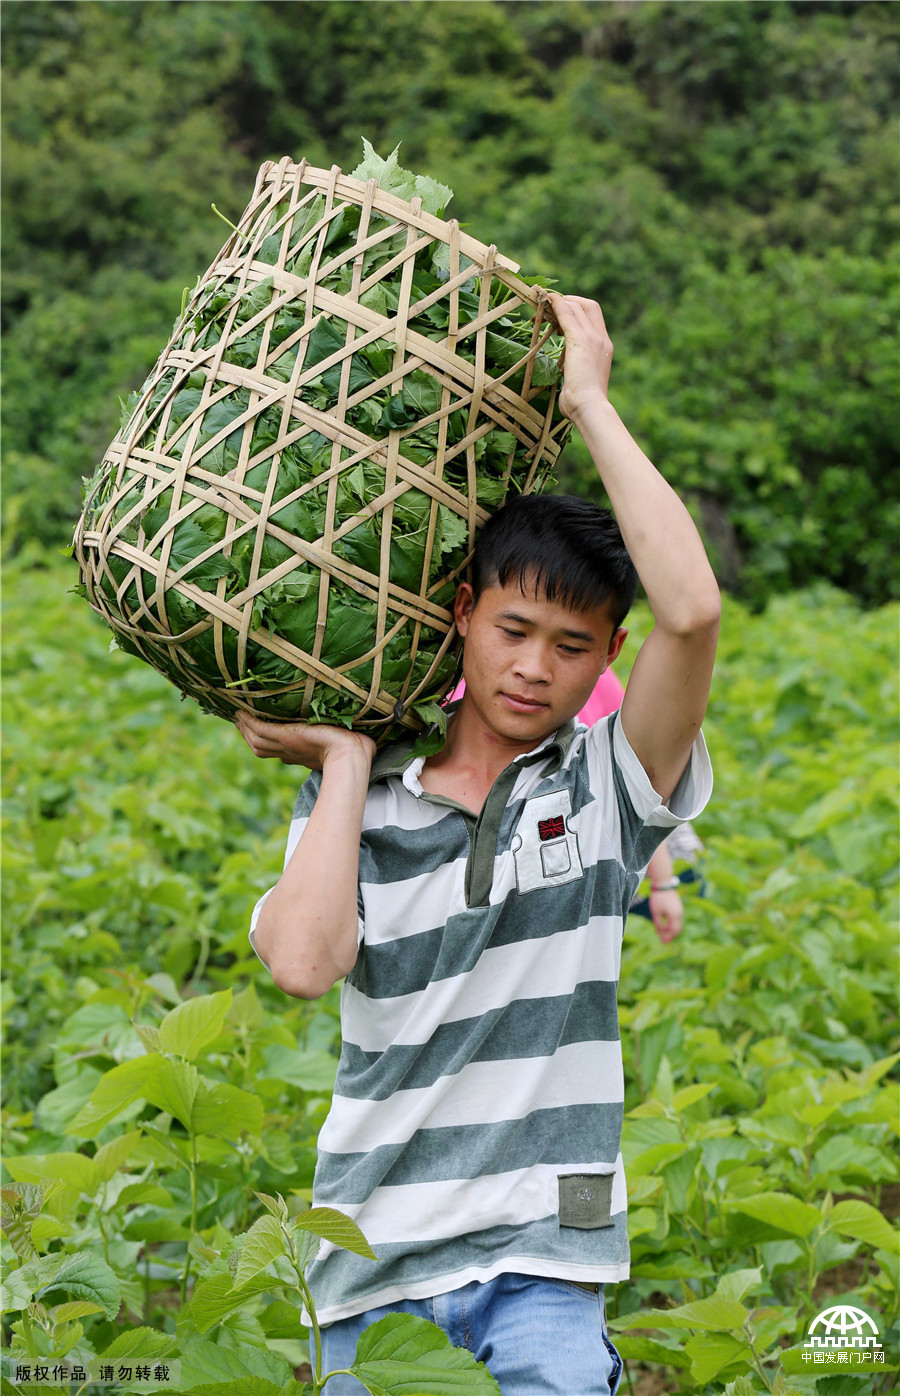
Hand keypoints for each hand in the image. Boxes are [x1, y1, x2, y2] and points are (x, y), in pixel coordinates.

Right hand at [236, 712, 374, 769]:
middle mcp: (292, 752)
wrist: (352, 758)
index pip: (277, 749)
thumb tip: (341, 735)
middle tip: (238, 720)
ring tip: (237, 714)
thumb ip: (335, 740)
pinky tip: (241, 713)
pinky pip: (261, 729)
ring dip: (245, 727)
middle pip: (261, 745)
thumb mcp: (340, 744)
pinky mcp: (287, 737)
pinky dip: (249, 722)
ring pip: (257, 738)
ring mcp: (288, 745)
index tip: (256, 732)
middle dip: (249, 734)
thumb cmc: (355, 753)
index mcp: (302, 755)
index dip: (265, 741)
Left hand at [544, 293, 613, 423]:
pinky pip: (566, 315)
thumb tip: (568, 374)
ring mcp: (592, 338)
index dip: (579, 309)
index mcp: (605, 348)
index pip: (595, 317)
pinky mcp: (579, 340)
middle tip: (551, 307)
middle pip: (587, 306)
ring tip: (544, 307)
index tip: (562, 313)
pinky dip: (556, 306)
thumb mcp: (582, 381)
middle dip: (569, 302)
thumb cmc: (584, 403)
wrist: (590, 407)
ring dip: (559, 304)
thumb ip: (577, 370)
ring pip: (576, 308)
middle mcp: (601, 339)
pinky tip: (547, 301)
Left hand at [649, 888, 683, 944]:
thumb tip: (661, 932)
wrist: (663, 883)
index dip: (668, 938)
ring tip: (662, 932)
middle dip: (670, 935)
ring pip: (678, 924)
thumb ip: (658, 923)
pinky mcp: (678, 907)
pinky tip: (664, 924)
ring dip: (671, 929)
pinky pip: (676, 919)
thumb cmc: (658, 898)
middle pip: (677, 929)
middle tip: (663, 940)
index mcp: (675, 916)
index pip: (674, 931)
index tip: (663, 943)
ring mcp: (680, 910)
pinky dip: (672, 924)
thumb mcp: (656, 912)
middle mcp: (680, 914)